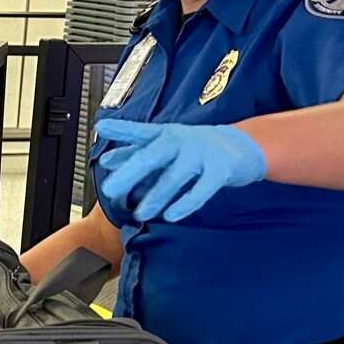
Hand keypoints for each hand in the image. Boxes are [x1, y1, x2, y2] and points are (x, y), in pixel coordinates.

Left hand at [94, 120, 266, 223]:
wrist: (242, 146)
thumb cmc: (195, 148)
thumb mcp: (165, 146)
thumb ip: (136, 152)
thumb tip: (108, 160)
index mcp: (166, 135)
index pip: (141, 132)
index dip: (121, 130)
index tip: (101, 128)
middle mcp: (181, 141)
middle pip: (153, 155)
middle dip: (131, 172)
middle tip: (110, 190)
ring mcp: (201, 154)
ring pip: (175, 176)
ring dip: (156, 196)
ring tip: (140, 213)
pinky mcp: (220, 170)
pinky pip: (202, 189)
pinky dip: (186, 203)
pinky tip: (172, 215)